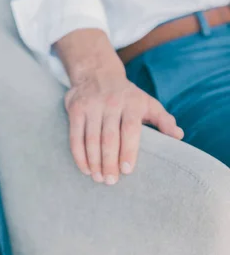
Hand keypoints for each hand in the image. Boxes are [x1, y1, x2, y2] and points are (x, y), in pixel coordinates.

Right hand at [65, 65, 183, 184]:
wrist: (97, 73)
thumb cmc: (128, 97)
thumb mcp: (148, 104)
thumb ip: (164, 120)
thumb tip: (179, 136)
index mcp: (132, 102)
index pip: (130, 129)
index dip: (128, 150)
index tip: (127, 170)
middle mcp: (111, 102)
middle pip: (109, 137)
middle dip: (109, 161)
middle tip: (111, 181)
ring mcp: (92, 105)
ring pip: (91, 139)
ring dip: (94, 162)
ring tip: (98, 178)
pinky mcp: (76, 110)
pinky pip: (76, 137)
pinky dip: (79, 156)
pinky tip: (85, 169)